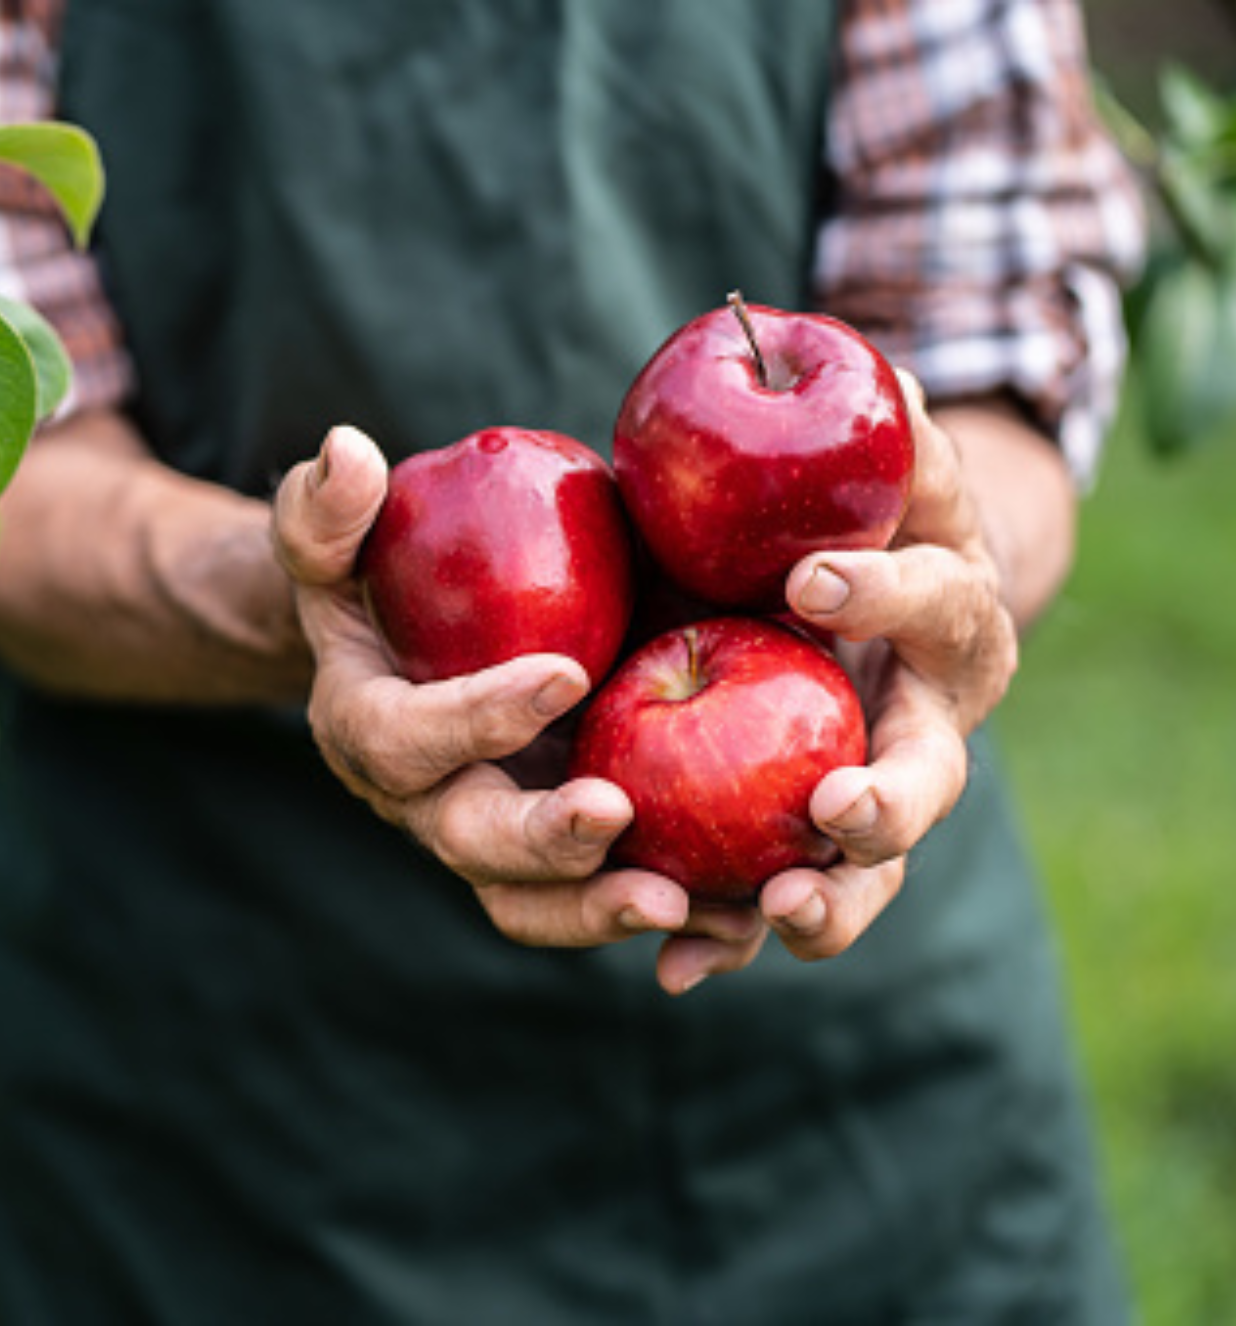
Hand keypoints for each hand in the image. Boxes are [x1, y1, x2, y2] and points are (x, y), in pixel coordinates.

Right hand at [272, 425, 767, 991]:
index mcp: (369, 729)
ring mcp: (495, 841)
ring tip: (684, 903)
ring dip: (602, 910)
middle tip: (614, 815)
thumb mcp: (340, 539)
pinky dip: (669, 916)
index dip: (474, 717)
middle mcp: (425, 803)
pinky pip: (602, 901)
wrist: (421, 643)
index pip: (405, 736)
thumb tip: (347, 451)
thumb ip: (330, 509)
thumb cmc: (383, 577)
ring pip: (532, 903)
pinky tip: (739, 910)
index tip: (565, 672)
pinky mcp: (558, 857)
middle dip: (540, 842)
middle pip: (469, 844)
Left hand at [764, 372, 1022, 958]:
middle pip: (926, 781)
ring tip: (775, 909)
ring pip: (863, 872)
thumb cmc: (857, 517)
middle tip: (830, 806)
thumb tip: (851, 361)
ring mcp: (866, 801)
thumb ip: (870, 431)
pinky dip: (727, 942)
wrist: (856, 603)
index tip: (811, 578)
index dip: (885, 591)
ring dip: (825, 898)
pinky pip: (767, 906)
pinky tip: (674, 969)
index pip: (934, 604)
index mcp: (950, 622)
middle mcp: (925, 728)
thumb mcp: (872, 468)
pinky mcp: (797, 847)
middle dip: (885, 801)